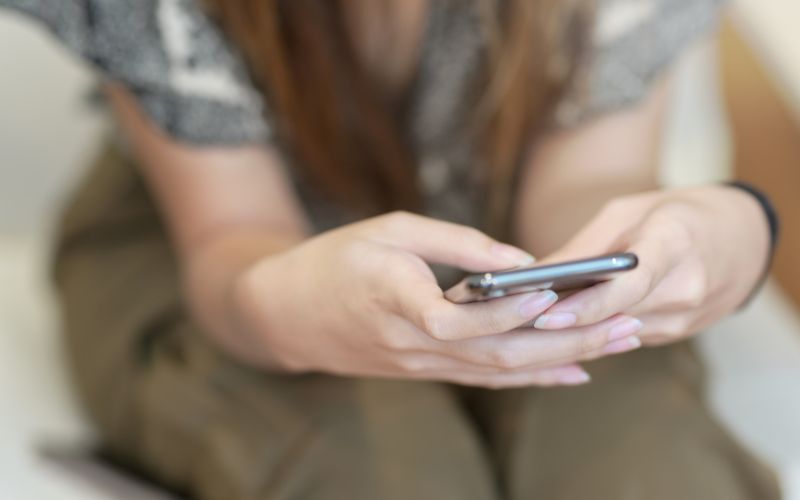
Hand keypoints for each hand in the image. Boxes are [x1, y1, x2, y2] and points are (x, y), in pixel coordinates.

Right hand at [230, 212, 643, 387]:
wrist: (286, 313)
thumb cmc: (335, 259)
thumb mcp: (388, 229)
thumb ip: (456, 244)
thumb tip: (521, 259)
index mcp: (397, 299)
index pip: (457, 317)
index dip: (507, 309)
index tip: (553, 288)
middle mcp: (413, 343)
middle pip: (498, 354)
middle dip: (566, 341)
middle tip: (624, 323)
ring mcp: (421, 364)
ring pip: (500, 372)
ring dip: (561, 361)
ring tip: (616, 343)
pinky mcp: (427, 370)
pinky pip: (486, 378)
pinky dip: (532, 377)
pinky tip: (571, 373)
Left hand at [533, 186, 770, 345]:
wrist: (741, 239)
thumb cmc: (675, 215)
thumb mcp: (628, 213)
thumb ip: (583, 249)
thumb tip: (530, 278)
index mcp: (674, 245)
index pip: (628, 286)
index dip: (586, 305)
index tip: (547, 315)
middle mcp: (684, 289)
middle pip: (615, 318)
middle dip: (563, 324)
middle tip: (514, 326)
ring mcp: (684, 319)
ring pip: (614, 336)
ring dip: (571, 334)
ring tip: (521, 329)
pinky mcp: (676, 334)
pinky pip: (624, 340)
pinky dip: (591, 335)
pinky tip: (554, 333)